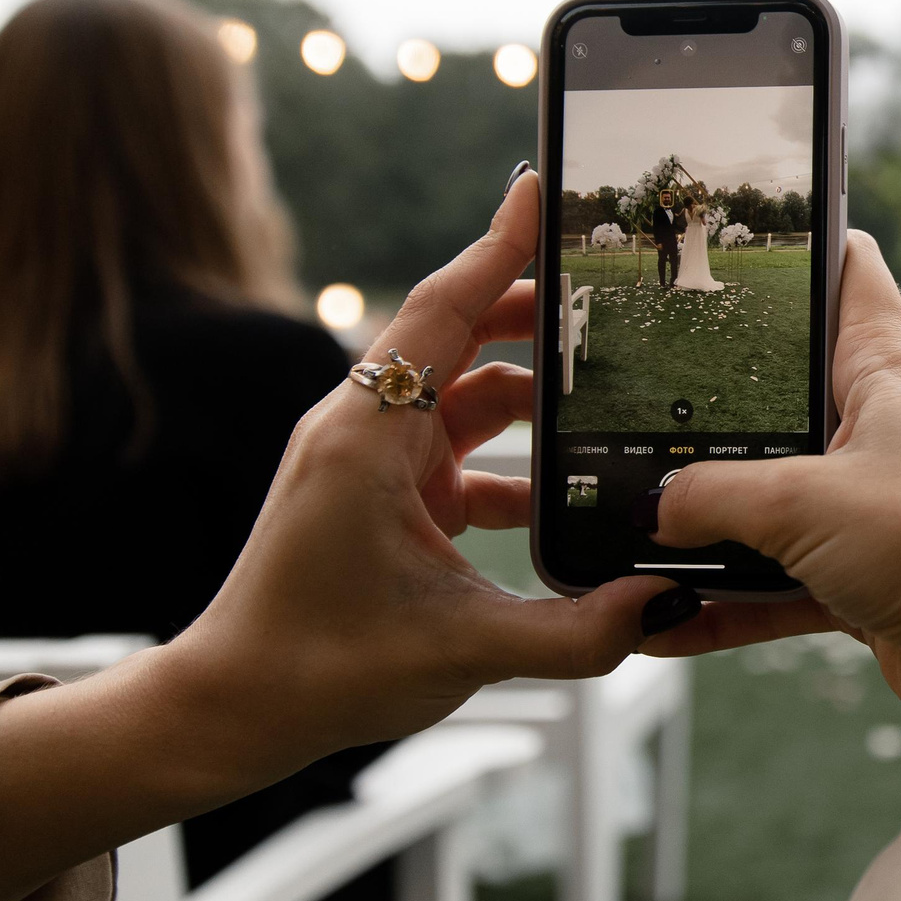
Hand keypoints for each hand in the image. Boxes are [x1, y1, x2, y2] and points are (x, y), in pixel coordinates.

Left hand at [181, 170, 667, 756]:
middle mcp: (362, 430)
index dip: (496, 248)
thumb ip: (577, 630)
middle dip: (534, 310)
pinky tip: (566, 486)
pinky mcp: (378, 497)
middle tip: (609, 289)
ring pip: (461, 393)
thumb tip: (668, 602)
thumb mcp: (464, 650)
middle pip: (457, 336)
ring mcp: (369, 461)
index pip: (442, 310)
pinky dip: (512, 455)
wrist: (232, 709)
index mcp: (368, 437)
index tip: (540, 192)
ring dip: (530, 388)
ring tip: (607, 384)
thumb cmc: (318, 669)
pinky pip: (455, 448)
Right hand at [649, 233, 900, 840]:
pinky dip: (729, 602)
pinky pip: (782, 582)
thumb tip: (656, 510)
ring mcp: (879, 506)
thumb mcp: (799, 501)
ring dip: (712, 523)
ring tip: (632, 530)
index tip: (745, 227)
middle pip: (789, 394)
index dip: (806, 239)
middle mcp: (887, 430)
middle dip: (716, 405)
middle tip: (636, 399)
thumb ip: (711, 497)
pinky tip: (665, 621)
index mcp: (887, 370)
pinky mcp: (874, 578)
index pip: (850, 272)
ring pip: (776, 500)